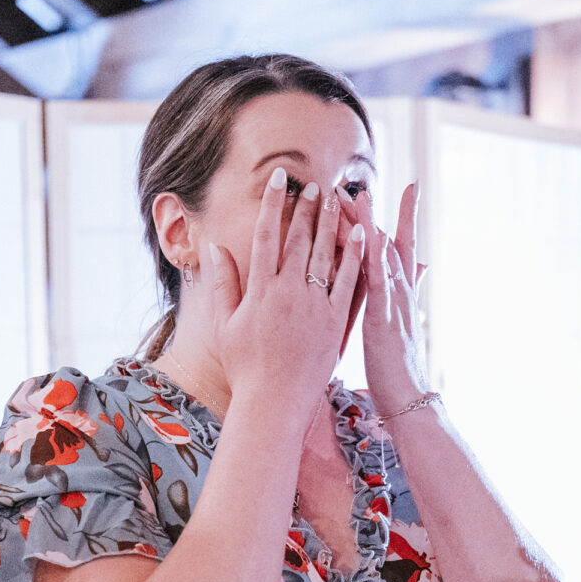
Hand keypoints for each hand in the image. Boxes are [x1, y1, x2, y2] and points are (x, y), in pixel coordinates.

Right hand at [207, 167, 364, 403]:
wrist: (274, 401)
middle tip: (317, 185)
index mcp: (259, 290)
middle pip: (299, 240)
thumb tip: (214, 247)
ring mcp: (314, 306)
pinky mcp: (335, 321)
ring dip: (334, 224)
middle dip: (308, 209)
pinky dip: (357, 257)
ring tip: (341, 198)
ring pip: (327, 255)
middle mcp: (287, 293)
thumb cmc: (246, 366)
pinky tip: (365, 235)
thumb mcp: (225, 324)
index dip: (273, 204)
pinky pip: (350, 283)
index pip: (266, 236)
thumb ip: (222, 283)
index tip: (280, 180)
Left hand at [357, 184, 431, 412]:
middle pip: (388, 245)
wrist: (410, 400)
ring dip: (370, 225)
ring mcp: (394, 305)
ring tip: (357, 196)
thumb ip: (411, 290)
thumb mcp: (403, 323)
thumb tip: (422, 265)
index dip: (399, 218)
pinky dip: (374, 258)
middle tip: (363, 183)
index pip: (397, 249)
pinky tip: (369, 236)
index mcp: (399, 295)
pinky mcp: (384, 320)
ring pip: (382, 257)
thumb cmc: (399, 367)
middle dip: (377, 214)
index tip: (404, 188)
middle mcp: (399, 294)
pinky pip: (378, 283)